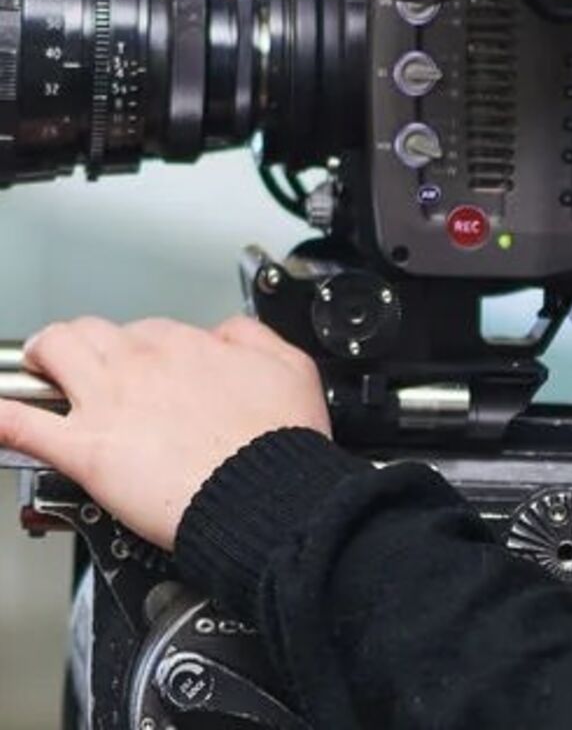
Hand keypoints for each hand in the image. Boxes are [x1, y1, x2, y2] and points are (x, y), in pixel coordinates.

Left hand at [0, 315, 330, 551]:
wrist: (266, 493)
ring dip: (42, 357)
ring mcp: (109, 403)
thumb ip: (252, 339)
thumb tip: (229, 334)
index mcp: (188, 346)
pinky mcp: (87, 449)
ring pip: (53, 352)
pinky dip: (4, 419)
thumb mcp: (290, 367)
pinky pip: (24, 424)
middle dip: (84, 343)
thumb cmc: (279, 441)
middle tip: (82, 363)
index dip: (144, 350)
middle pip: (93, 331)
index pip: (149, 331)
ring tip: (38, 370)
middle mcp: (142, 364)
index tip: (147, 369)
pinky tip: (0, 415)